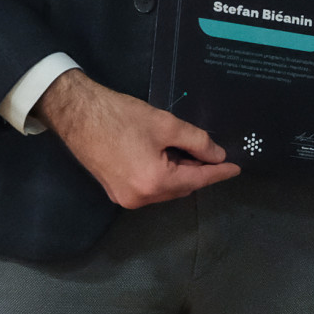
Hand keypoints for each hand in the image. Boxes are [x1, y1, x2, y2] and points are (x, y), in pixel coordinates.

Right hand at [38, 69, 238, 207]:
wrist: (77, 114)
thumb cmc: (121, 116)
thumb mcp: (167, 125)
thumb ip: (198, 142)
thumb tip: (217, 155)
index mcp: (154, 183)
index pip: (197, 179)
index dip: (218, 173)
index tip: (236, 168)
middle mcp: (140, 198)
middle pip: (182, 188)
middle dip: (198, 172)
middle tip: (211, 153)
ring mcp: (125, 198)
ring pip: (166, 190)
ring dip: (180, 174)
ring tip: (189, 152)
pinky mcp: (115, 192)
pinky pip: (149, 188)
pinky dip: (163, 176)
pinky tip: (168, 158)